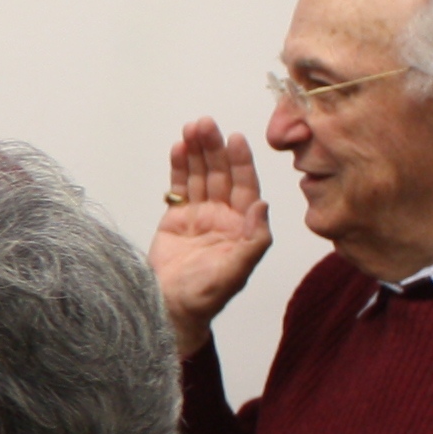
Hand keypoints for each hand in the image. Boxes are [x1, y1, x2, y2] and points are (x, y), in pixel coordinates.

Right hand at [152, 117, 273, 356]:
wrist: (169, 309)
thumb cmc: (205, 296)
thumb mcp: (237, 271)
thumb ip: (254, 239)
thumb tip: (263, 204)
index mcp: (241, 226)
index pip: (244, 186)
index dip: (241, 161)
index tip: (235, 138)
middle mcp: (223, 216)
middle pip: (220, 174)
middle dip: (214, 148)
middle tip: (206, 124)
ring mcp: (199, 215)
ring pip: (199, 175)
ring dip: (196, 151)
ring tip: (190, 129)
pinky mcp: (176, 218)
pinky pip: (179, 186)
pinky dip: (178, 167)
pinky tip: (178, 148)